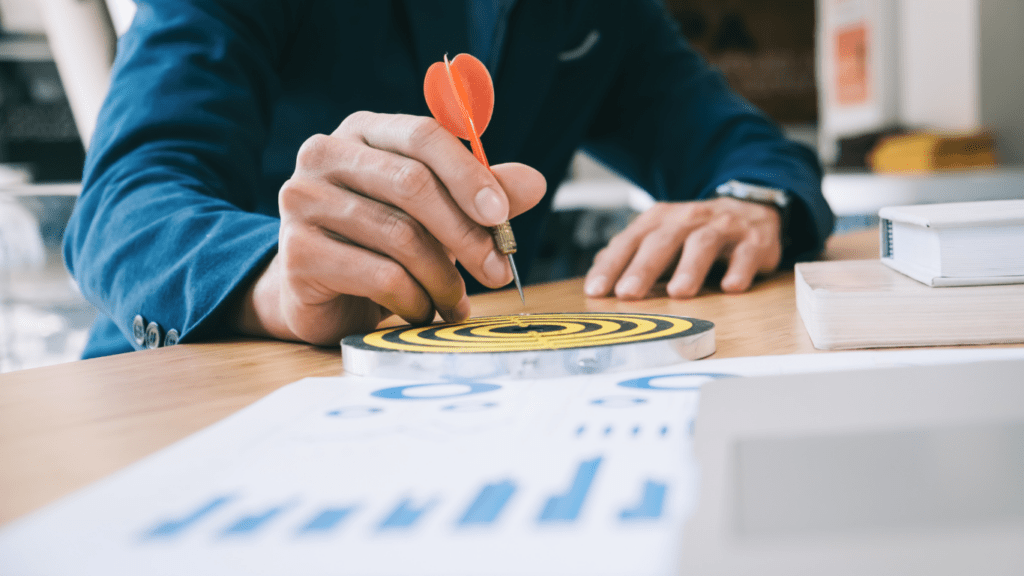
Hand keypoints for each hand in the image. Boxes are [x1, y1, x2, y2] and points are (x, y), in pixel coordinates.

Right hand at [234, 111, 545, 344]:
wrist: (316, 292)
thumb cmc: (379, 242)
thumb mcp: (435, 212)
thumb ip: (481, 194)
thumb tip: (534, 182)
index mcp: (364, 131)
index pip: (422, 135)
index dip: (468, 174)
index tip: (502, 216)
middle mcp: (325, 154)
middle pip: (413, 184)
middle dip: (466, 233)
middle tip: (496, 270)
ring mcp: (303, 201)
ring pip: (400, 236)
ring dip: (443, 278)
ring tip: (456, 302)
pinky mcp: (297, 253)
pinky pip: (379, 276)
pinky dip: (413, 300)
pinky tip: (421, 311)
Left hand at [583, 197, 781, 299]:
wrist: (751, 209)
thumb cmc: (697, 231)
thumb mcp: (662, 235)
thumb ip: (632, 253)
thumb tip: (597, 272)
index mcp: (660, 220)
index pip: (630, 241)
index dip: (612, 265)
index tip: (596, 291)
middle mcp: (688, 219)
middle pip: (662, 240)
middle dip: (643, 267)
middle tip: (628, 293)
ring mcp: (722, 227)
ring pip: (703, 243)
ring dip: (689, 268)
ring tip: (677, 293)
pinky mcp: (754, 240)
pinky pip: (746, 253)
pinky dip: (739, 270)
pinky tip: (731, 287)